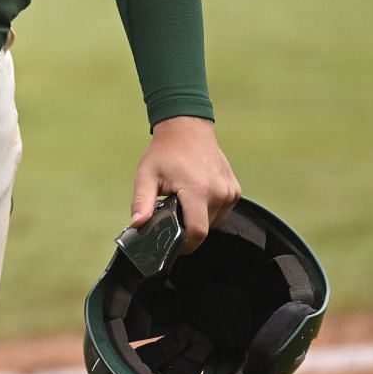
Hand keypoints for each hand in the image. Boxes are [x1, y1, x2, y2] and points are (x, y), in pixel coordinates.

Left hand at [130, 116, 239, 252]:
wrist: (187, 128)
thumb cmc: (165, 152)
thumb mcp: (146, 175)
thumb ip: (141, 201)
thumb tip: (137, 224)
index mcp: (198, 190)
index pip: (198, 232)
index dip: (186, 245)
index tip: (174, 245)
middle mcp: (219, 192)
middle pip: (205, 228)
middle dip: (188, 227)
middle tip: (173, 212)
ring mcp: (230, 192)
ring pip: (214, 222)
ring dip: (199, 219)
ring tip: (184, 201)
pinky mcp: (235, 190)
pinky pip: (222, 212)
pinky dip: (209, 211)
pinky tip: (197, 196)